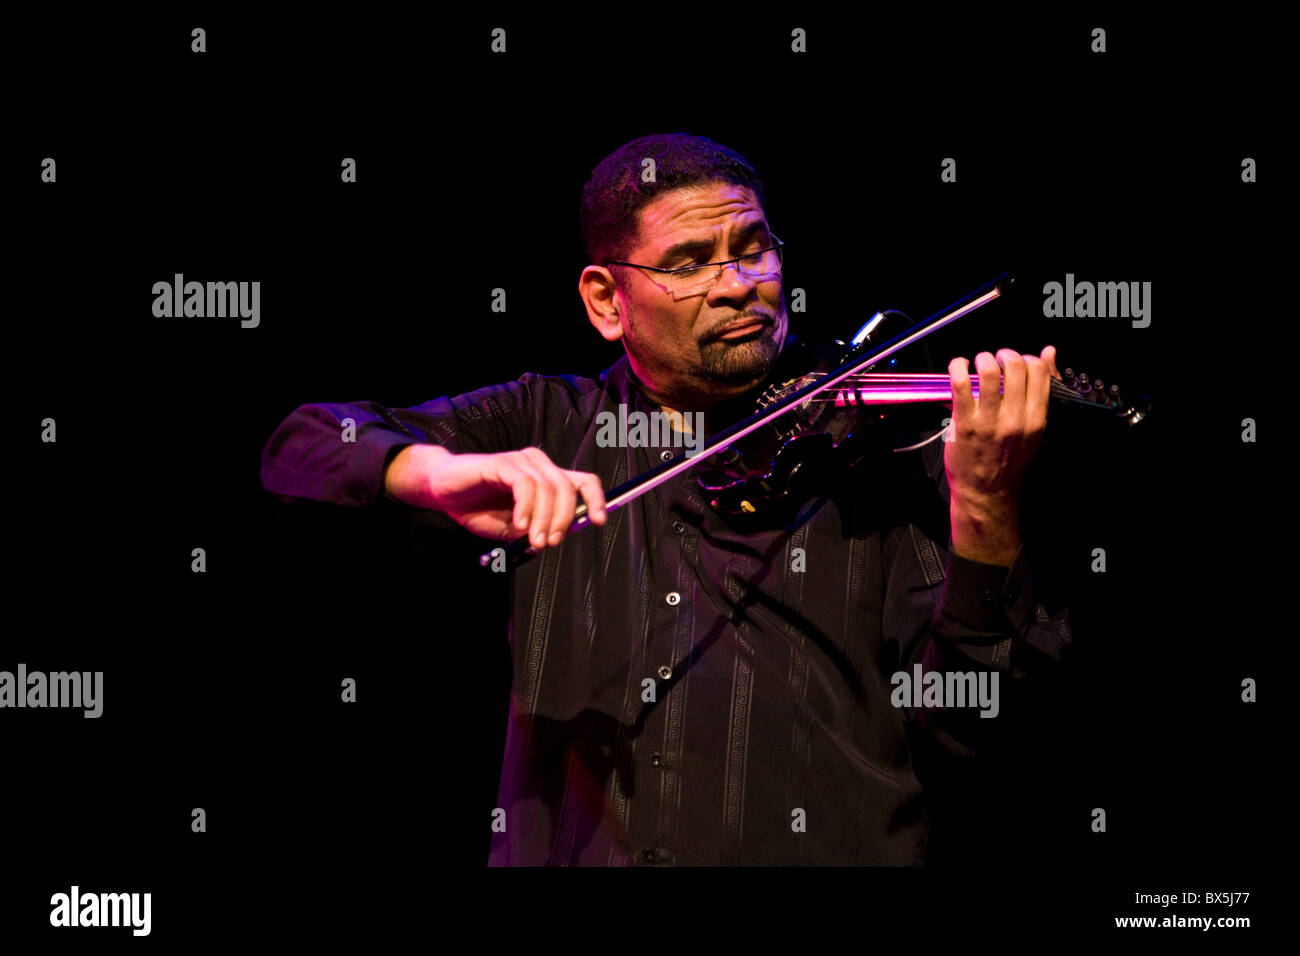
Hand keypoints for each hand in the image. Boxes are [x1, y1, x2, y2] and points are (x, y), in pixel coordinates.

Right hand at [384, 444, 606, 547]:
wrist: (444, 492)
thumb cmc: (479, 508)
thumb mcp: (513, 528)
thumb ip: (535, 530)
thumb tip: (555, 537)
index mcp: (547, 478)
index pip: (584, 482)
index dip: (596, 500)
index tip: (598, 521)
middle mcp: (539, 465)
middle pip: (568, 488)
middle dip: (562, 520)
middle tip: (548, 542)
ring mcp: (521, 461)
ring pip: (548, 488)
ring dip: (543, 519)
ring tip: (532, 539)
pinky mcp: (502, 463)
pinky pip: (525, 484)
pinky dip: (525, 507)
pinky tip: (518, 524)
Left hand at [944, 346, 1060, 563]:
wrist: (986, 492)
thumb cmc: (1008, 461)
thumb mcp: (1033, 428)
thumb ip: (1041, 391)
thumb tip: (1050, 353)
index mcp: (1036, 419)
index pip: (1039, 372)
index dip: (1028, 357)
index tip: (1017, 362)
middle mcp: (1015, 418)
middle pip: (1016, 365)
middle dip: (1004, 354)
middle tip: (996, 359)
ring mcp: (989, 421)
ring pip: (989, 370)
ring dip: (982, 358)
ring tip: (978, 363)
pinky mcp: (964, 423)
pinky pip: (960, 384)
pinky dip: (956, 367)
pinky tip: (957, 367)